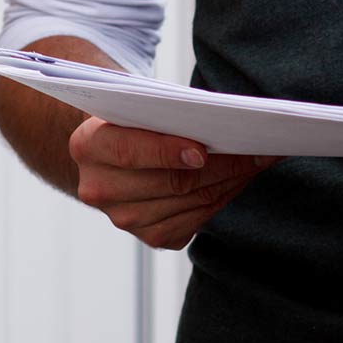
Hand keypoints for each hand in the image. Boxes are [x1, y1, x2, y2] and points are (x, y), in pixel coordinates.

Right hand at [68, 117, 279, 249]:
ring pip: (190, 202)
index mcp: (86, 147)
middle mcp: (99, 189)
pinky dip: (222, 198)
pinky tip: (238, 179)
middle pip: (169, 182)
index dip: (166, 152)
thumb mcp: (133, 105)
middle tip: (253, 149)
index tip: (202, 149)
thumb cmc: (131, 120)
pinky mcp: (151, 237)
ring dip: (229, 182)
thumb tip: (218, 122)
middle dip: (218, 165)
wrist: (113, 154)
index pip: (128, 151)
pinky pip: (196, 221)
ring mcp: (124, 218)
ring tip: (256, 161)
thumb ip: (162, 112)